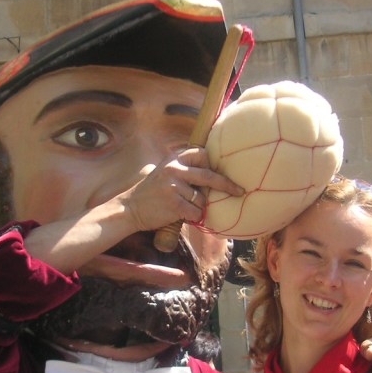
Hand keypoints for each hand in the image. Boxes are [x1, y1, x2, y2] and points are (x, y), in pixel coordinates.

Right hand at [120, 147, 242, 232]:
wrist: (131, 208)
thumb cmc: (154, 192)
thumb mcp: (167, 172)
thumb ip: (186, 169)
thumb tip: (215, 172)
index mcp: (175, 158)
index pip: (203, 155)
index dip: (214, 166)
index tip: (223, 174)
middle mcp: (174, 168)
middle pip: (210, 176)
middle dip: (227, 185)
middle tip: (239, 191)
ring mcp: (173, 185)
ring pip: (202, 199)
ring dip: (200, 207)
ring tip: (186, 208)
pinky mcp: (173, 203)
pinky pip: (195, 212)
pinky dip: (193, 217)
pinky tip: (182, 216)